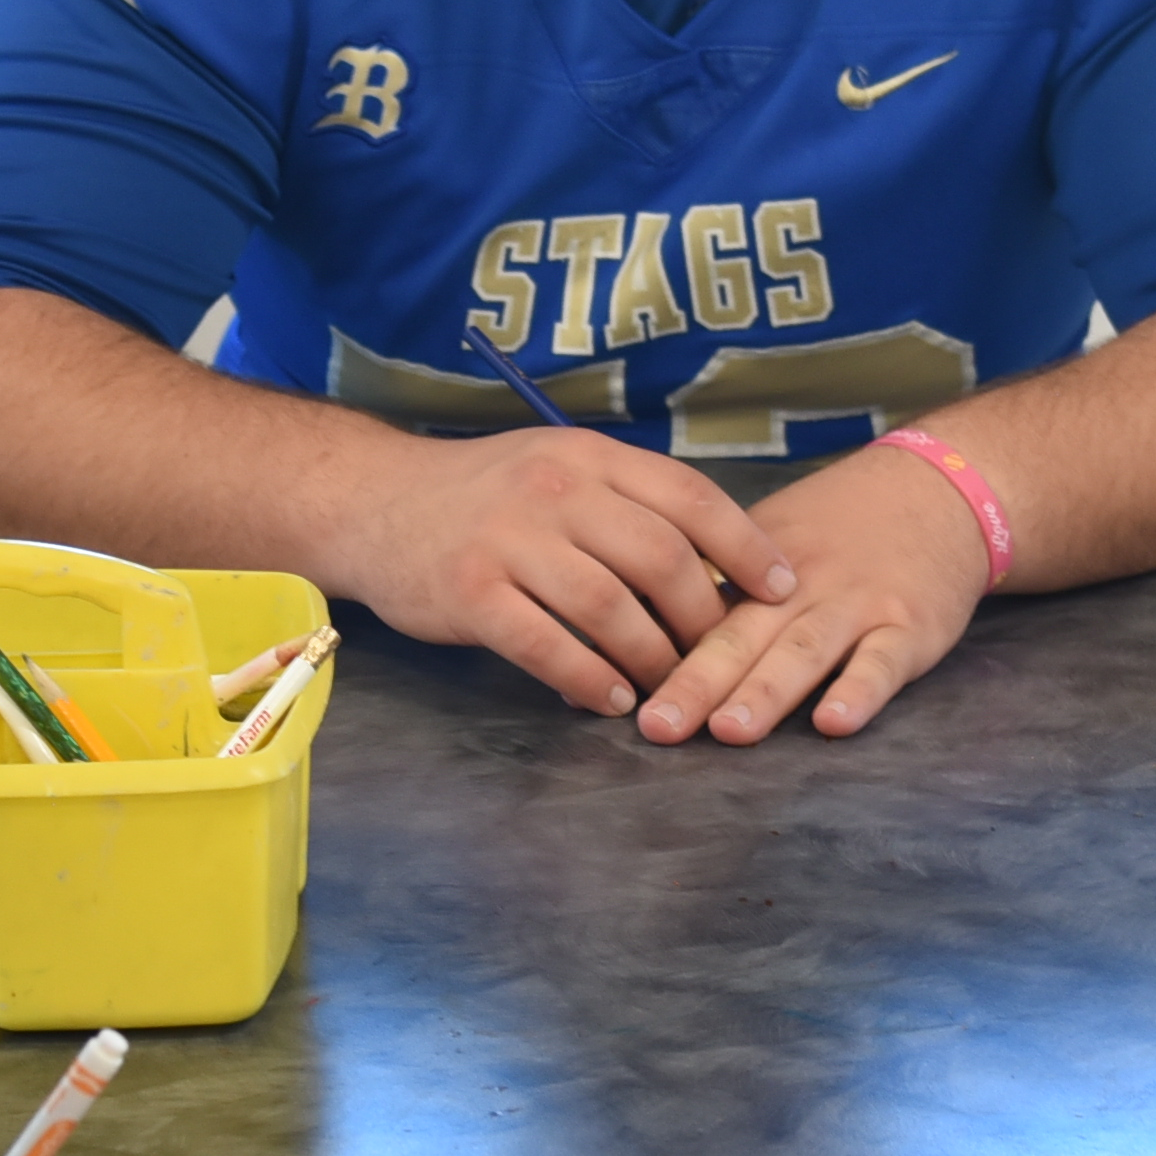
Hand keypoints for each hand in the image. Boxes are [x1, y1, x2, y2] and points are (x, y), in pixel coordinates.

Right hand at [331, 426, 799, 714]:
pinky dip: (586, 677)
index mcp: (587, 456)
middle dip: (702, 617)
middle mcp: (554, 489)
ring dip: (651, 657)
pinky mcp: (470, 593)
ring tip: (666, 687)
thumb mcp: (557, 468)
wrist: (373, 502)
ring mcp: (509, 540)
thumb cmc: (482, 496)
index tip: (781, 588)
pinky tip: (607, 698)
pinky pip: (545, 644)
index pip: (689, 496)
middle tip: (717, 656)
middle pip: (660, 558)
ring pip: (609, 607)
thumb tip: (716, 563)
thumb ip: (625, 503)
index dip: (746, 545)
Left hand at [632, 440, 997, 744]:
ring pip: (805, 650)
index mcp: (755, 569)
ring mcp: (858, 606)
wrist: (938, 491)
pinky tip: (833, 722)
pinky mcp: (911, 628)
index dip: (660, 653)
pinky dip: (858, 692)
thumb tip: (628, 637)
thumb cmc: (839, 530)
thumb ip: (713, 594)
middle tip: (658, 727)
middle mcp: (801, 586)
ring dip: (767, 691)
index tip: (618, 693)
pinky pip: (883, 663)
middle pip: (742, 636)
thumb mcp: (768, 542)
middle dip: (697, 683)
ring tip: (729, 731)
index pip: (699, 614)